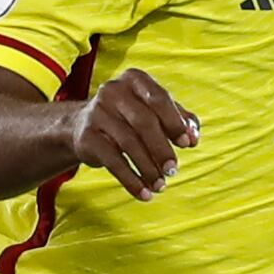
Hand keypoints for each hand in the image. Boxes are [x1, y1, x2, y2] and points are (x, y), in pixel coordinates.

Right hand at [62, 69, 200, 199]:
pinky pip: (113, 162)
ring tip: (160, 186)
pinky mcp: (86, 137)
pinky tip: (143, 193)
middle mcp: (113, 91)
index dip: (175, 122)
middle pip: (144, 122)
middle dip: (162, 149)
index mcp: (135, 79)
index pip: (159, 99)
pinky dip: (131, 180)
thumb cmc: (128, 117)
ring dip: (148, 169)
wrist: (81, 126)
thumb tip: (193, 138)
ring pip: (129, 143)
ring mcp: (97, 113)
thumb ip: (180, 120)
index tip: (187, 144)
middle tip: (173, 170)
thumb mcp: (154, 112)